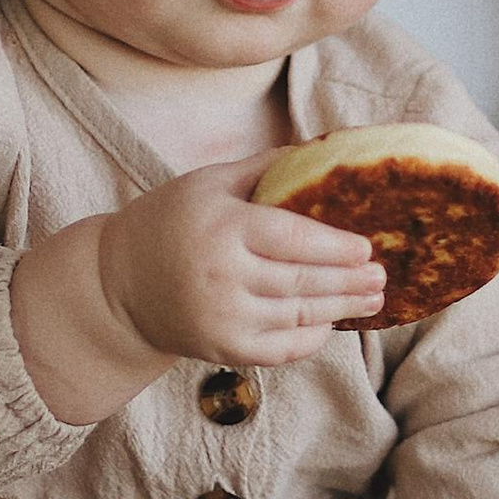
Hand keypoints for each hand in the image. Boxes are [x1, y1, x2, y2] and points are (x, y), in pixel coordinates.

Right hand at [97, 159, 384, 368]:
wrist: (117, 284)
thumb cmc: (167, 221)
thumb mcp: (207, 182)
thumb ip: (262, 168)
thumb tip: (319, 150)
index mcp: (222, 228)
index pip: (293, 238)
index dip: (335, 246)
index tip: (367, 247)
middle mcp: (223, 277)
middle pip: (302, 281)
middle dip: (349, 281)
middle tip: (381, 276)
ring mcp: (223, 318)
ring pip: (296, 315)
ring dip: (341, 309)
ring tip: (372, 299)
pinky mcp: (223, 349)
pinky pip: (280, 348)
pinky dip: (310, 337)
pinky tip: (331, 323)